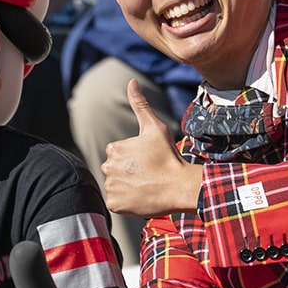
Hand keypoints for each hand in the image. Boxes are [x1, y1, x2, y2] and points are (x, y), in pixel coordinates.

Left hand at [101, 80, 201, 218]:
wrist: (179, 186)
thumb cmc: (169, 156)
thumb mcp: (155, 128)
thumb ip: (140, 105)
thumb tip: (132, 82)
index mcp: (114, 149)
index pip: (117, 153)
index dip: (133, 157)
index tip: (148, 160)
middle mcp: (108, 167)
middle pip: (115, 169)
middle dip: (127, 171)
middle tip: (148, 174)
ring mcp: (111, 187)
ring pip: (116, 185)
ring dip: (127, 186)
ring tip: (146, 185)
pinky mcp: (114, 205)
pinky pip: (116, 202)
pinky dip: (126, 201)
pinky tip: (141, 196)